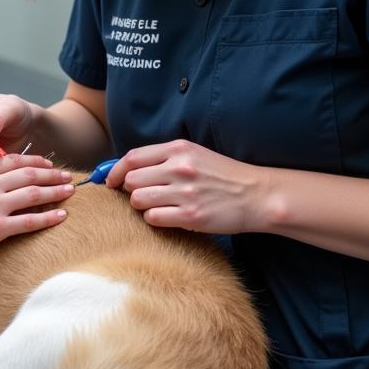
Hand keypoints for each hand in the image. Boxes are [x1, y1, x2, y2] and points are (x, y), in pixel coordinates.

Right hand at [0, 153, 72, 258]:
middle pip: (30, 174)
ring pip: (35, 194)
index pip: (13, 161)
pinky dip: (49, 217)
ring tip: (70, 191)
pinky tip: (61, 215)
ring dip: (56, 192)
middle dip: (52, 174)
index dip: (34, 160)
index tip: (47, 162)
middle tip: (67, 175)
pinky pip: (30, 221)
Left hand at [106, 139, 267, 233]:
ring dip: (142, 206)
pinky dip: (155, 219)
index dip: (115, 171)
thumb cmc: (222, 175)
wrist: (257, 195)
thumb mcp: (194, 155)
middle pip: (131, 180)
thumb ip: (162, 159)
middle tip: (141, 195)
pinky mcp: (191, 216)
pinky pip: (153, 218)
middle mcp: (180, 168)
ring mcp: (185, 193)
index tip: (111, 181)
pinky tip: (168, 216)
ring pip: (138, 200)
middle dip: (130, 190)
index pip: (132, 158)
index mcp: (178, 149)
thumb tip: (125, 168)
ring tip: (159, 205)